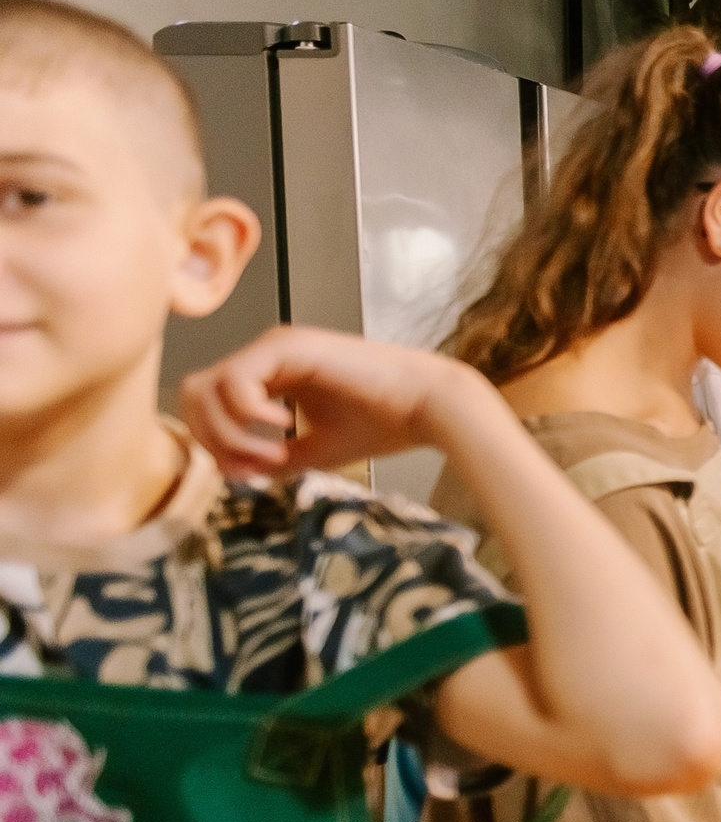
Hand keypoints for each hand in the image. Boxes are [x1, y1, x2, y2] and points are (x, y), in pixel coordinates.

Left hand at [181, 325, 499, 478]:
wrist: (427, 405)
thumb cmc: (383, 424)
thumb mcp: (315, 450)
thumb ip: (272, 460)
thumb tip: (234, 473)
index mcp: (269, 375)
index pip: (207, 405)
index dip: (216, 445)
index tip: (252, 473)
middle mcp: (264, 356)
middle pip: (193, 394)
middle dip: (212, 439)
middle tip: (253, 466)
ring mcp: (273, 347)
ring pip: (206, 388)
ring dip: (231, 433)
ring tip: (274, 454)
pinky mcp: (287, 347)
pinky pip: (234, 381)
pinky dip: (248, 415)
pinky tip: (285, 428)